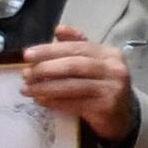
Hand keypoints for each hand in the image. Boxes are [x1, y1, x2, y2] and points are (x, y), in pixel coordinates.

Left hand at [18, 32, 137, 141]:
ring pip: (73, 85)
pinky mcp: (106, 107)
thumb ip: (77, 46)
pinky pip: (74, 103)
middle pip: (74, 64)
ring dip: (46, 87)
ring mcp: (112, 88)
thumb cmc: (103, 86)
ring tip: (27, 89)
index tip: (27, 54)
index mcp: (109, 53)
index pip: (77, 47)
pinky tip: (41, 101)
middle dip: (46, 68)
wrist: (122, 116)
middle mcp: (114, 68)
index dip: (50, 50)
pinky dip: (54, 102)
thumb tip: (58, 30)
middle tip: (25, 73)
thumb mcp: (94, 63)